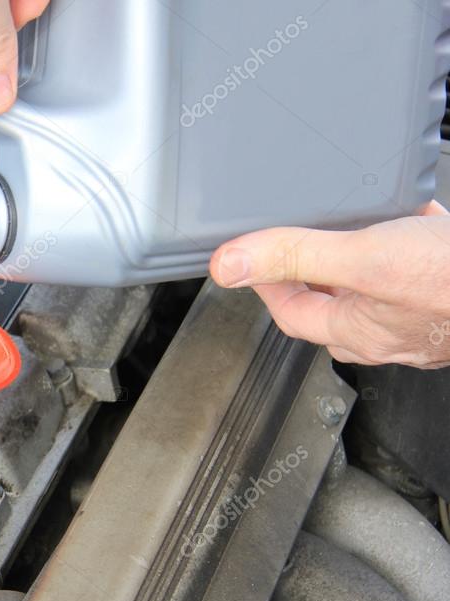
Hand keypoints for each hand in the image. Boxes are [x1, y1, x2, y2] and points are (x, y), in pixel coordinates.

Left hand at [209, 201, 449, 368]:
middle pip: (333, 301)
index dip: (267, 283)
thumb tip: (229, 264)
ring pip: (379, 282)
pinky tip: (418, 213)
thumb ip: (295, 257)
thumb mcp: (362, 260)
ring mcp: (427, 313)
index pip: (291, 313)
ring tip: (352, 222)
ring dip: (364, 252)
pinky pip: (423, 263)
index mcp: (359, 331)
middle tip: (298, 239)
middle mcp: (391, 329)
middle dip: (313, 270)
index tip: (252, 259)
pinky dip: (413, 236)